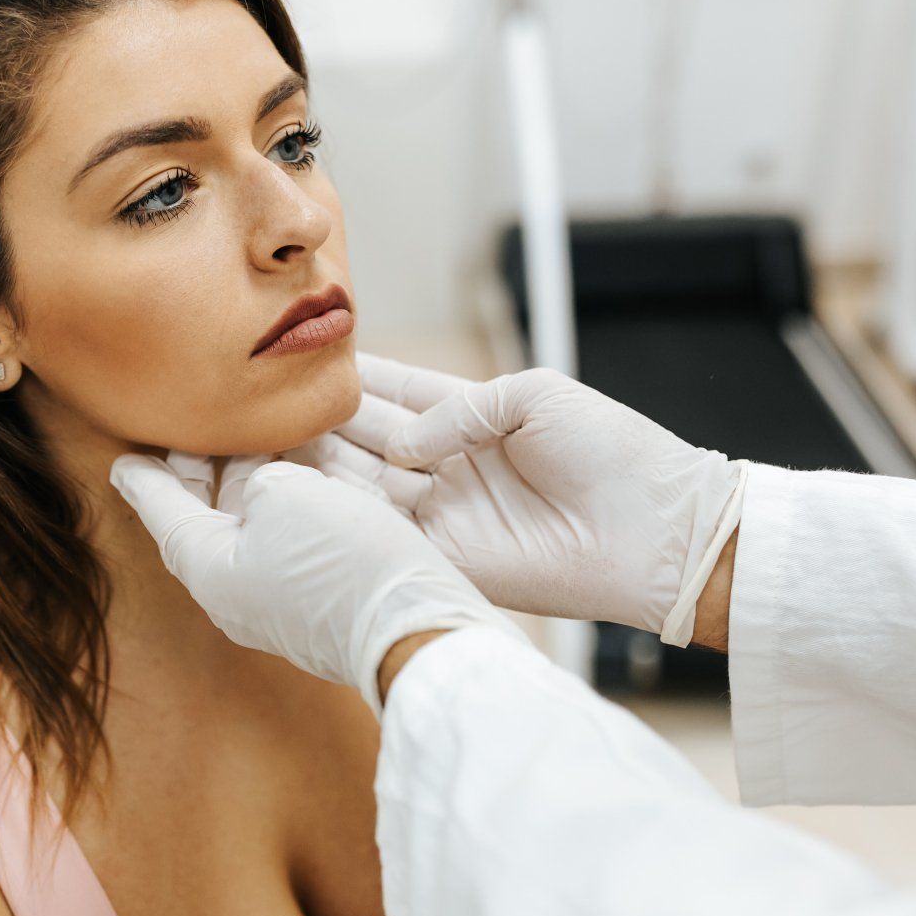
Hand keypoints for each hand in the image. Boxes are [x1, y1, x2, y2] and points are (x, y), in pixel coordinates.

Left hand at [109, 454, 528, 712]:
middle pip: (206, 516)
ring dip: (255, 477)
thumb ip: (258, 474)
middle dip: (205, 466)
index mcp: (208, 568)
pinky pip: (291, 539)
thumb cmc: (342, 560)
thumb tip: (268, 485)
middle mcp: (235, 590)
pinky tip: (310, 469)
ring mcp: (279, 601)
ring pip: (254, 524)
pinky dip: (291, 498)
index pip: (162, 511)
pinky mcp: (321, 600)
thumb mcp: (283, 490)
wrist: (418, 627)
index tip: (124, 458)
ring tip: (258, 433)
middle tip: (200, 423)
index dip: (144, 477)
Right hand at [289, 353, 746, 644]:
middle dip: (316, 418)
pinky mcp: (443, 557)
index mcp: (471, 415)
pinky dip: (342, 513)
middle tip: (260, 402)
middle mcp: (446, 462)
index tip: (299, 358)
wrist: (655, 531)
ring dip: (315, 463)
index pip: (394, 390)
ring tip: (262, 439)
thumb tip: (403, 444)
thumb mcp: (535, 395)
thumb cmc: (612, 451)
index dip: (350, 375)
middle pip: (364, 436)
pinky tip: (297, 489)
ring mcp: (441, 511)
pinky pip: (381, 532)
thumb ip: (460, 407)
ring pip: (360, 482)